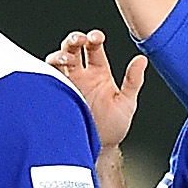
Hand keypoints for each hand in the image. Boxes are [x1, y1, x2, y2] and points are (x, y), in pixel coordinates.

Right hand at [47, 29, 147, 151]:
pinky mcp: (54, 97)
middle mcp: (81, 76)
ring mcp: (66, 85)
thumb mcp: (127, 103)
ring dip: (59, 56)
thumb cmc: (113, 127)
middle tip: (78, 40)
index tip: (96, 38)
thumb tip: (141, 59)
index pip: (93, 48)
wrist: (98, 149)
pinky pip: (45, 81)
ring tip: (66, 59)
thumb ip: (133, 81)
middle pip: (72, 48)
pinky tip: (52, 73)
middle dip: (73, 40)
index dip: (93, 38)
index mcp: (99, 73)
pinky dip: (46, 74)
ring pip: (55, 62)